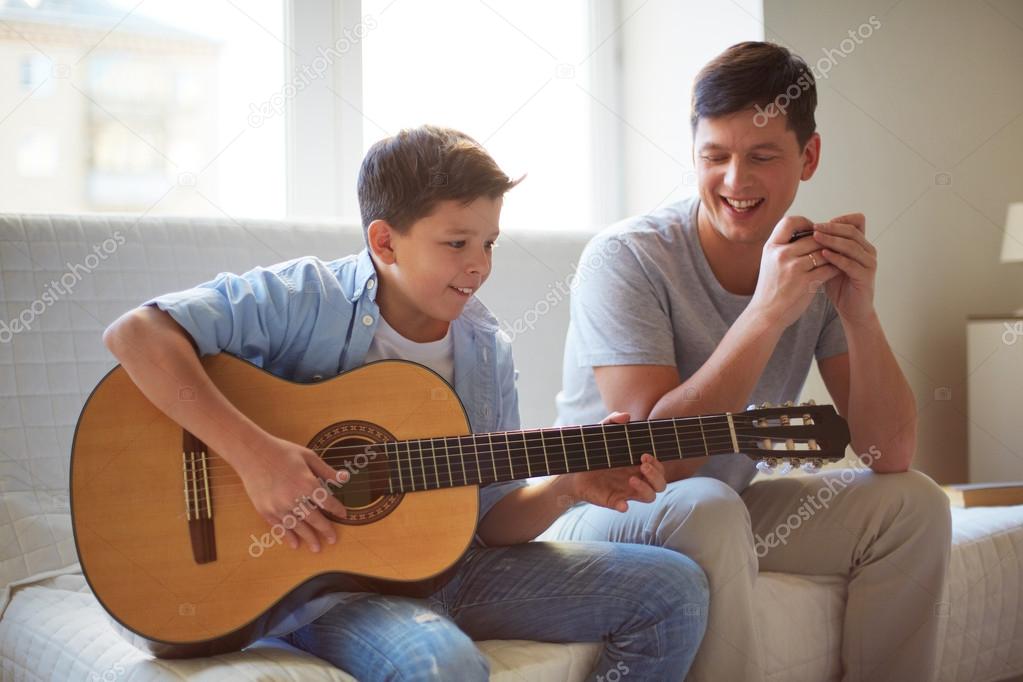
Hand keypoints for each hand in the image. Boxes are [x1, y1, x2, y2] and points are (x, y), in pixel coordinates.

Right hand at [235, 431, 349, 551]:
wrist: (251, 453)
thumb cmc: (282, 452)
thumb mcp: (308, 456)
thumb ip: (326, 470)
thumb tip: (345, 478)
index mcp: (307, 483)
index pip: (327, 502)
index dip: (337, 509)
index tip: (343, 515)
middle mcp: (293, 498)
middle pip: (314, 519)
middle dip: (325, 530)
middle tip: (333, 540)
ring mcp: (278, 506)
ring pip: (297, 526)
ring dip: (308, 538)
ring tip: (317, 548)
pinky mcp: (265, 510)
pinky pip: (279, 527)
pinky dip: (288, 536)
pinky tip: (294, 544)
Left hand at [556, 411, 666, 512]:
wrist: (571, 468)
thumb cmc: (592, 450)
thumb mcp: (601, 433)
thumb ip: (612, 421)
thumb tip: (626, 416)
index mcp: (638, 464)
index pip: (659, 468)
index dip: (658, 464)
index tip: (645, 455)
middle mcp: (637, 478)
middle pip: (660, 484)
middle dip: (656, 475)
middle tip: (642, 465)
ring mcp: (627, 491)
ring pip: (650, 496)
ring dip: (646, 489)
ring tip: (631, 480)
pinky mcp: (614, 500)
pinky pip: (624, 507)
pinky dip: (624, 506)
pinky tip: (621, 503)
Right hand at [750, 216, 841, 328]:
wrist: (766, 314)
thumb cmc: (771, 288)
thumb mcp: (770, 262)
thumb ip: (784, 248)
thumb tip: (807, 233)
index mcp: (771, 247)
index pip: (789, 222)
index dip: (805, 222)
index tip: (813, 231)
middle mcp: (781, 254)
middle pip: (813, 237)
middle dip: (825, 242)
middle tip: (833, 246)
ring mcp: (793, 268)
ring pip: (823, 252)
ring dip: (833, 255)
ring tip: (839, 257)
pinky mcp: (805, 282)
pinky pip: (828, 269)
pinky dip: (835, 268)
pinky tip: (838, 270)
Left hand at [813, 213, 876, 324]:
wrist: (851, 309)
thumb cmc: (839, 285)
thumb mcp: (830, 262)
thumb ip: (824, 247)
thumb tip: (804, 232)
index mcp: (861, 245)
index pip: (856, 221)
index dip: (839, 219)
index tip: (819, 222)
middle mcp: (868, 251)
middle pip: (852, 231)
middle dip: (832, 228)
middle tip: (814, 227)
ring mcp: (869, 263)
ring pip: (852, 246)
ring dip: (833, 240)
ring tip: (816, 237)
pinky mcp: (866, 276)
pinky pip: (851, 264)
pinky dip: (837, 257)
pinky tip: (823, 254)